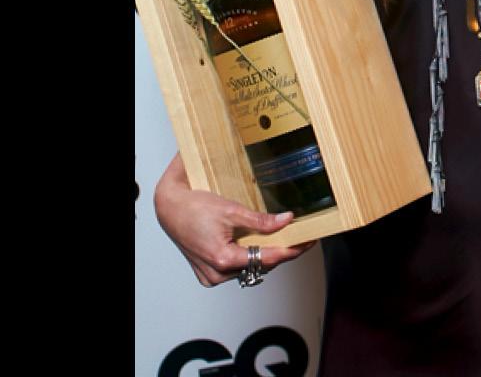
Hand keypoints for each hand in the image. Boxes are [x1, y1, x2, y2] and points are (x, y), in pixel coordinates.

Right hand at [154, 154, 315, 287]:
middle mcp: (217, 273)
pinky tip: (258, 245)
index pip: (266, 259)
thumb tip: (286, 220)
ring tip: (283, 239)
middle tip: (300, 238)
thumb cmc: (194, 208)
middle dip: (281, 252)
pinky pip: (236, 269)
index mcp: (223, 259)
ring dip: (265, 255)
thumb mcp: (232, 210)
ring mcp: (212, 275)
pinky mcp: (209, 273)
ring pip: (249, 269)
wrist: (170, 210)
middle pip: (259, 266)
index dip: (290, 251)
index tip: (307, 243)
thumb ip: (260, 220)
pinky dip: (249, 258)